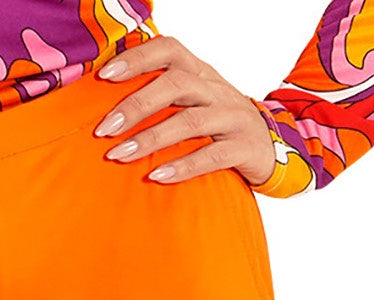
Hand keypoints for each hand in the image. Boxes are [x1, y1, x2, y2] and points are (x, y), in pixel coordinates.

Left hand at [92, 36, 275, 187]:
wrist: (270, 148)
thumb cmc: (218, 126)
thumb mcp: (194, 102)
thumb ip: (162, 96)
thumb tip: (109, 107)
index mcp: (200, 73)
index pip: (169, 50)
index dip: (138, 57)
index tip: (105, 75)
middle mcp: (216, 90)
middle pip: (176, 84)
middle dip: (136, 105)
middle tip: (103, 130)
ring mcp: (232, 117)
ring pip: (191, 121)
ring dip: (151, 138)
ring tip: (119, 155)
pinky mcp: (244, 147)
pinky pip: (212, 156)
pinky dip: (183, 167)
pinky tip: (157, 176)